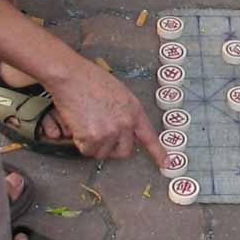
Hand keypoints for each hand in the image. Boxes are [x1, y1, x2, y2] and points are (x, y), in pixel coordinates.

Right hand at [49, 61, 166, 165]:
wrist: (72, 76)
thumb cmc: (91, 80)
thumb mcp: (119, 94)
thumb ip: (125, 113)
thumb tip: (123, 128)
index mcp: (135, 111)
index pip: (150, 137)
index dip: (159, 153)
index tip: (167, 163)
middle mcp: (126, 123)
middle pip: (124, 151)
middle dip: (112, 149)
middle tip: (100, 137)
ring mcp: (110, 131)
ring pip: (102, 153)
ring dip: (93, 145)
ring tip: (87, 124)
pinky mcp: (93, 137)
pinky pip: (87, 150)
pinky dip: (81, 143)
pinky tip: (78, 126)